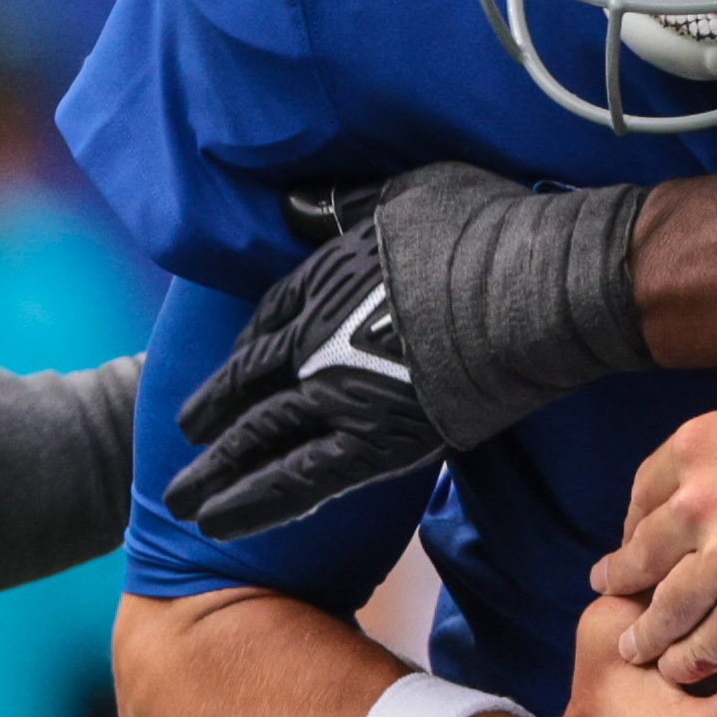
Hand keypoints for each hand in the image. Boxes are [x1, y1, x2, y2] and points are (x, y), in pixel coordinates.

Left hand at [170, 166, 646, 536]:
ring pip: (259, 439)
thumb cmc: (488, 232)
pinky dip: (256, 504)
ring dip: (215, 471)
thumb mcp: (403, 193)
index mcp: (322, 280)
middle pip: (250, 383)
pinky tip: (218, 523)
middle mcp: (316, 340)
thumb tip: (294, 204)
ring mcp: (339, 393)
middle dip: (212, 413)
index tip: (234, 367)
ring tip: (180, 500)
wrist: (536, 287)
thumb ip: (346, 206)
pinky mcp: (375, 443)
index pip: (269, 320)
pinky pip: (302, 481)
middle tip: (185, 437)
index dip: (248, 348)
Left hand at [597, 388, 716, 683]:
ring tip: (635, 648)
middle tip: (612, 591)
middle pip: (643, 549)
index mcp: (707, 440)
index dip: (640, 520)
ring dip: (646, 631)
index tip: (640, 539)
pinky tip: (683, 672)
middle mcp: (699, 495)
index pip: (648, 489)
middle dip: (625, 573)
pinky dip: (689, 663)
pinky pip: (703, 646)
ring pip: (663, 605)